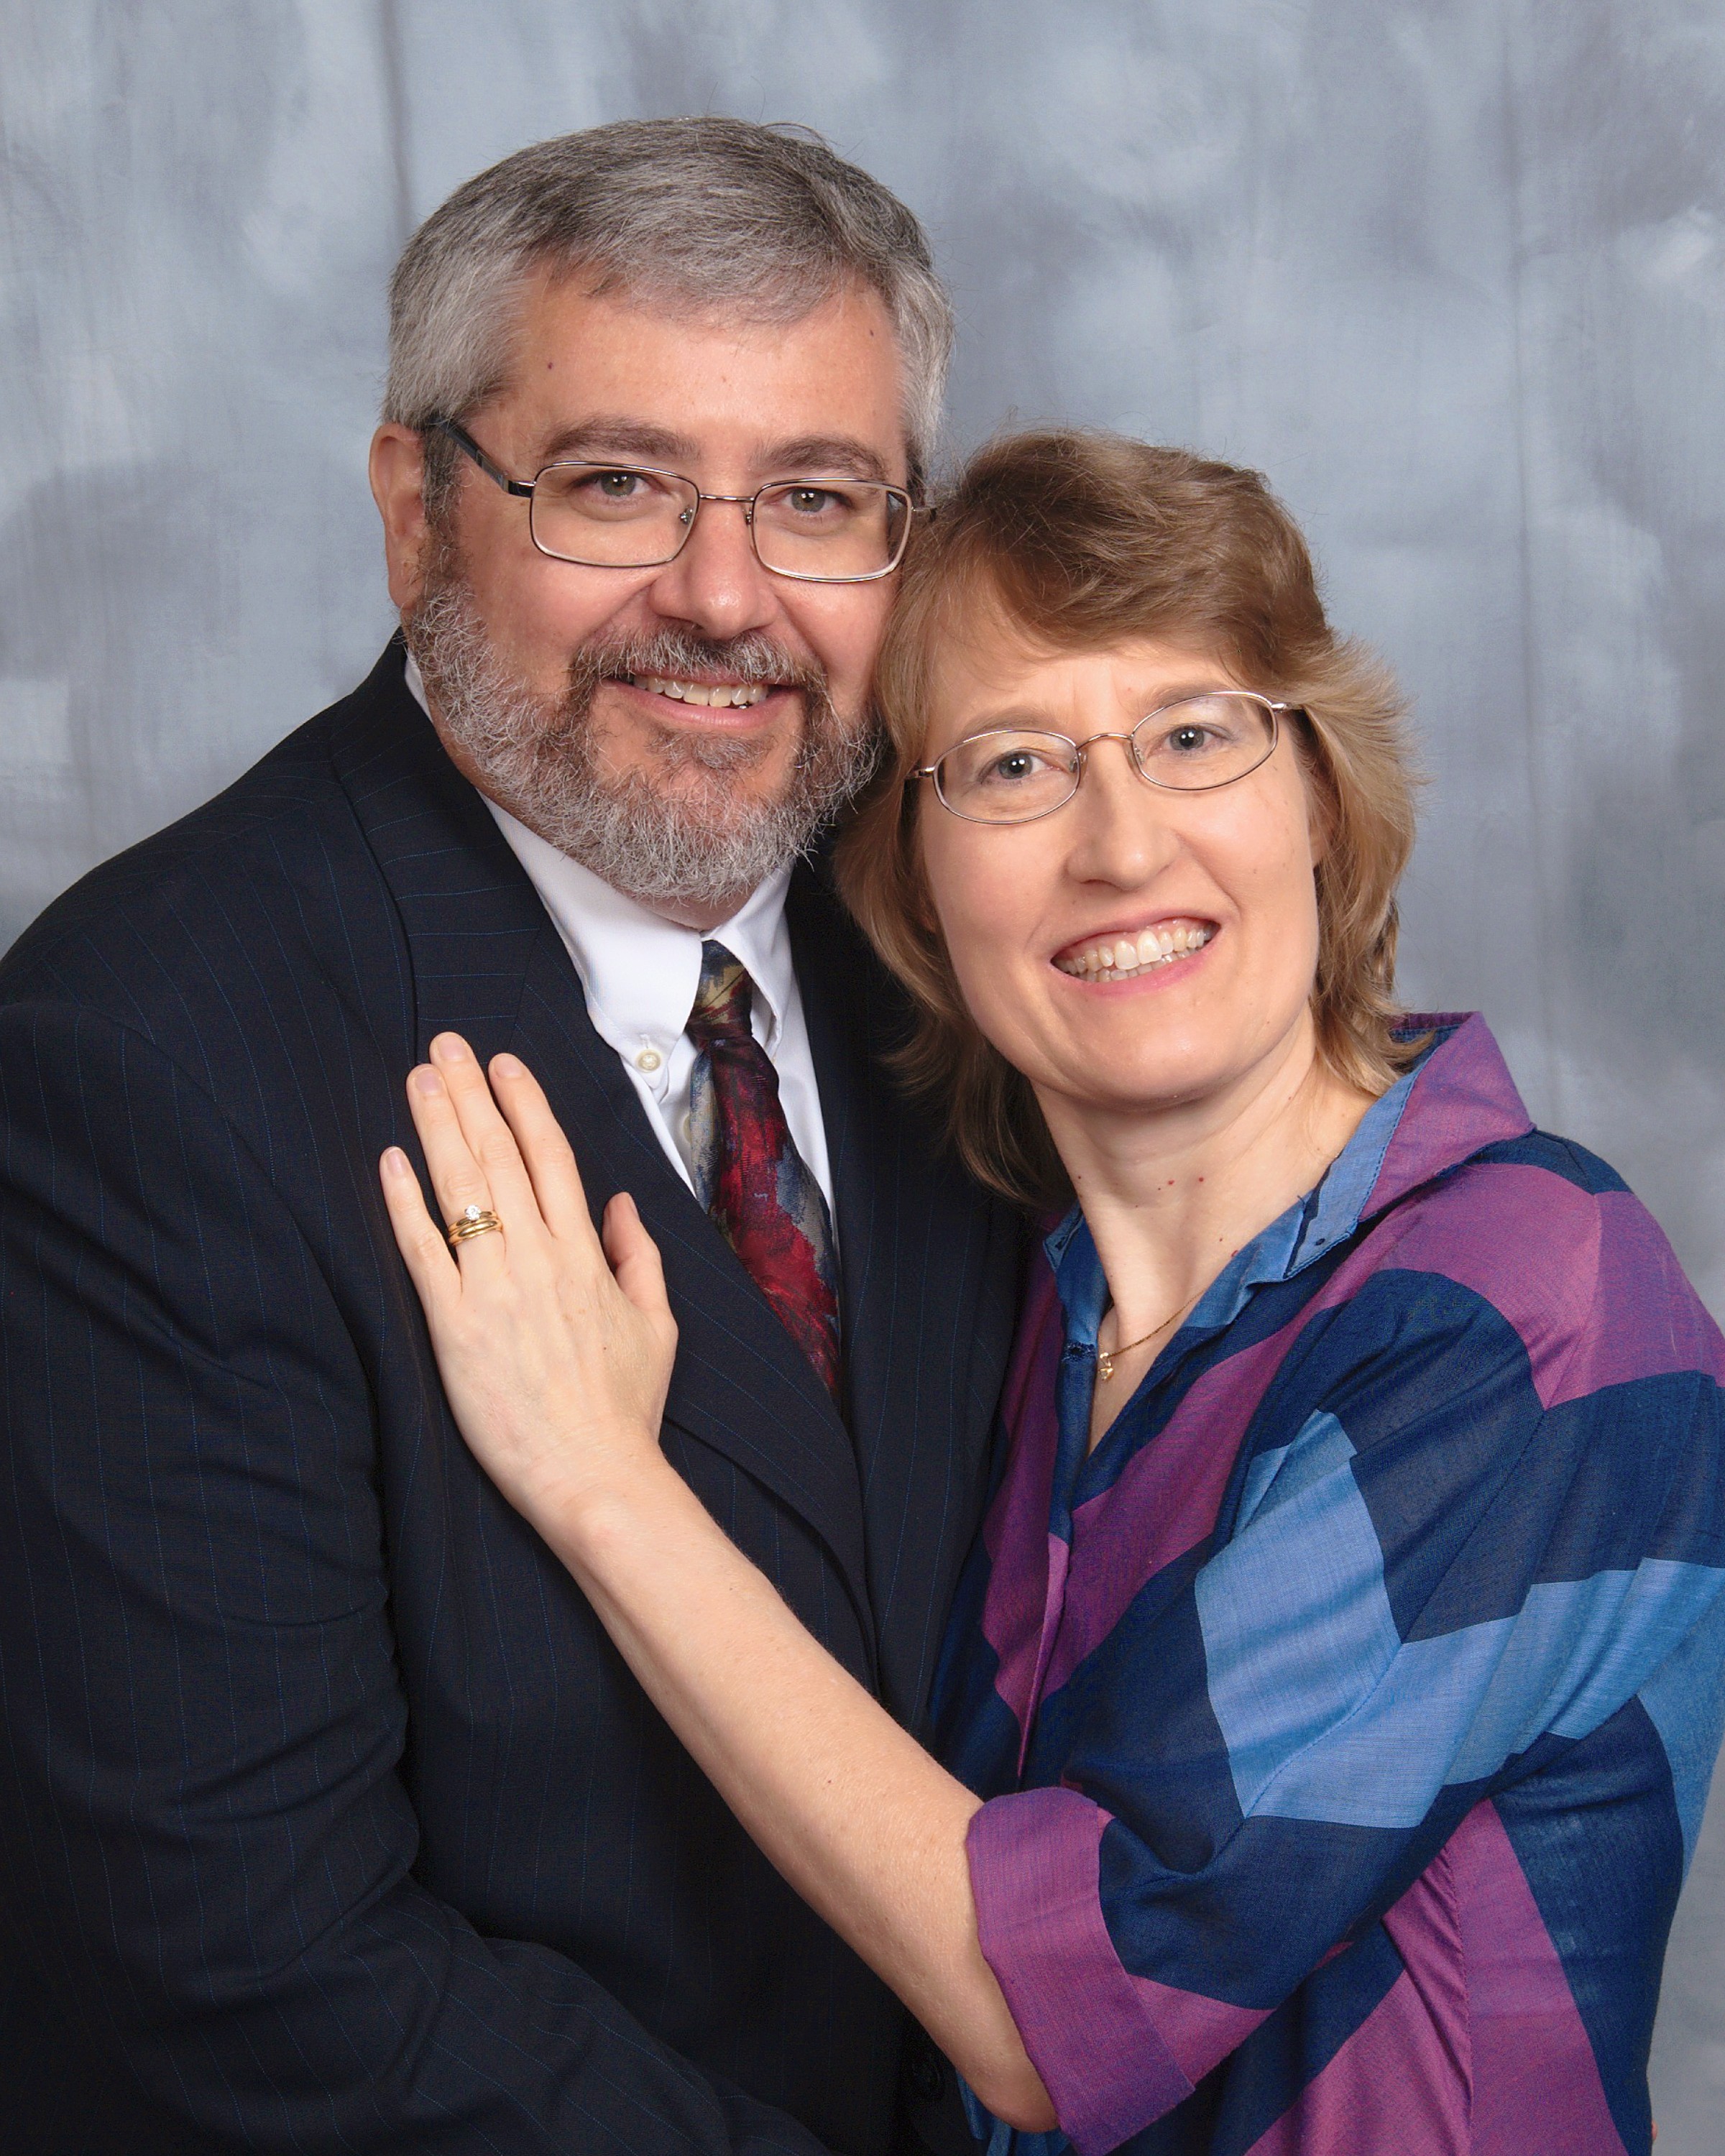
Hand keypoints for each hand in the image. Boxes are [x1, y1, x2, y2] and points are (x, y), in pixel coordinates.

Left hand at [380, 1034, 678, 1531]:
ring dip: (438, 1126)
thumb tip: (622, 1205)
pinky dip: (405, 1202)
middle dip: (471, 1094)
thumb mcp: (656, 1327)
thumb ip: (639, 1258)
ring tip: (418, 1079)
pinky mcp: (454, 1326)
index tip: (504, 1064)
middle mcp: (540, 1259)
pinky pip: (423, 1251)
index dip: (525, 1105)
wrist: (596, 1475)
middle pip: (501, 1157)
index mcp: (587, 1256)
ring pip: (462, 1189)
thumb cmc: (626, 1411)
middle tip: (445, 1046)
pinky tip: (390, 1161)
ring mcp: (494, 1290)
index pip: (552, 1159)